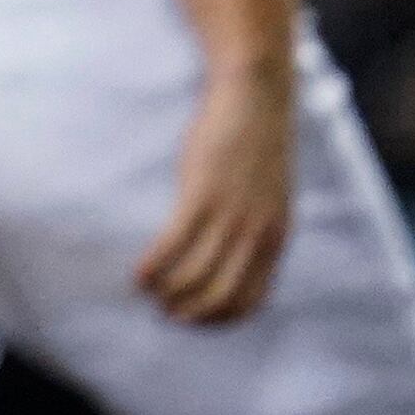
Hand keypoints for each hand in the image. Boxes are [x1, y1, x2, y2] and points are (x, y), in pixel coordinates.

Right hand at [136, 57, 296, 324]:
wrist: (255, 95)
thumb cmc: (257, 140)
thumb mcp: (271, 194)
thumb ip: (260, 226)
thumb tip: (236, 252)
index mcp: (276, 238)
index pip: (250, 300)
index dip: (218, 319)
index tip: (194, 319)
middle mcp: (255, 235)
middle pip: (219, 296)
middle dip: (189, 312)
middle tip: (164, 310)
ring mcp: (228, 216)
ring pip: (193, 277)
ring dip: (167, 293)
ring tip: (148, 292)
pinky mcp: (200, 195)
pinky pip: (172, 246)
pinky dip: (153, 267)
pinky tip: (138, 274)